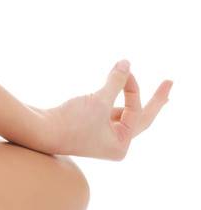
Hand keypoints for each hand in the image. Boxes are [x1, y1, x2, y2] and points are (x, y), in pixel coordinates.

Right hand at [41, 60, 171, 159]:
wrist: (39, 132)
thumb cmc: (70, 121)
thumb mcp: (98, 101)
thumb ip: (115, 82)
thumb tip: (127, 64)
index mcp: (121, 146)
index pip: (136, 113)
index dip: (134, 88)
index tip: (125, 68)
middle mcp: (114, 144)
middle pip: (140, 118)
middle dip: (154, 100)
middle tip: (169, 84)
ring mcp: (102, 137)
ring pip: (123, 112)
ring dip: (127, 94)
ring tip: (139, 82)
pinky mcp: (89, 128)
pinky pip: (109, 111)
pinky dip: (113, 97)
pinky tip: (117, 89)